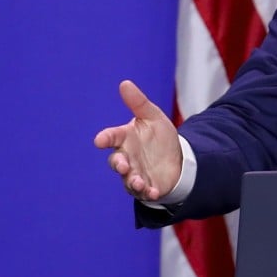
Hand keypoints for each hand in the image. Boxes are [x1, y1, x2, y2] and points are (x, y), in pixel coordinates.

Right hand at [94, 80, 182, 201]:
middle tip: (123, 165)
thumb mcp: (153, 117)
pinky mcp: (148, 186)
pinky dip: (148, 192)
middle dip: (118, 164)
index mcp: (126, 138)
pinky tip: (154, 191)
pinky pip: (145, 192)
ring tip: (139, 181)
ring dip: (133, 181)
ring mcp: (136, 173)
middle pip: (117, 161)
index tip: (100, 140)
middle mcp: (127, 157)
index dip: (105, 138)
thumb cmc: (159, 136)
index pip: (112, 137)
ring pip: (129, 180)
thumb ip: (139, 103)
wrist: (176, 158)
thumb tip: (125, 83)